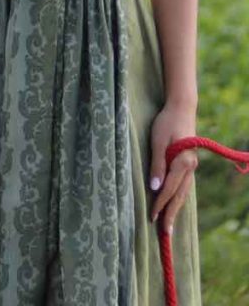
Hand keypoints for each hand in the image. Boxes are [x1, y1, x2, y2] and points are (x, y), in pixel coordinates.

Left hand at [149, 101, 197, 233]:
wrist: (181, 109)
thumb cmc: (166, 123)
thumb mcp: (158, 141)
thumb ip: (157, 164)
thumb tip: (154, 188)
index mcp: (183, 163)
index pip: (169, 189)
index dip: (160, 204)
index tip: (152, 217)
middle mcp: (190, 168)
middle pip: (178, 195)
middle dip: (171, 214)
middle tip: (165, 233)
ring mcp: (191, 167)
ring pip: (183, 193)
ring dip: (175, 208)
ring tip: (168, 224)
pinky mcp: (188, 165)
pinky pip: (183, 186)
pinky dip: (178, 197)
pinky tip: (174, 205)